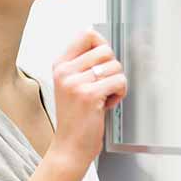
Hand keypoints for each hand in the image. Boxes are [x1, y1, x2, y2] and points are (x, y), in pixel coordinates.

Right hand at [47, 28, 126, 169]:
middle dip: (112, 68)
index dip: (102, 45)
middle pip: (106, 50)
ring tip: (104, 97)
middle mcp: (65, 71)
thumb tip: (103, 43)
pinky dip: (119, 94)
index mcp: (61, 65)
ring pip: (115, 66)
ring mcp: (76, 83)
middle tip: (104, 85)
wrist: (69, 146)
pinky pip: (119, 81)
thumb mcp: (71, 85)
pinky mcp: (89, 95)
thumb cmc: (76, 117)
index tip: (103, 62)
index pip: (87, 34)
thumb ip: (83, 64)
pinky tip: (107, 104)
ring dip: (117, 84)